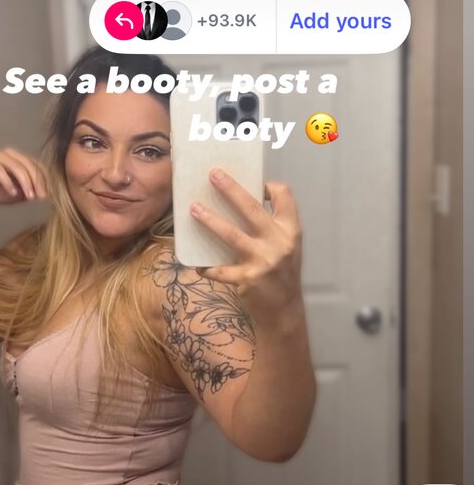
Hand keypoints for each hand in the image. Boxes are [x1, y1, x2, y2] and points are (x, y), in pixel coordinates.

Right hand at [0, 148, 47, 204]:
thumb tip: (47, 193)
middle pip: (28, 163)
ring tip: (29, 196)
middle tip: (40, 196)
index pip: (36, 165)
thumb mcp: (16, 193)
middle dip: (37, 181)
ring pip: (15, 165)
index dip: (44, 179)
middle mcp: (7, 155)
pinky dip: (7, 181)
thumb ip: (30, 191)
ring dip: (25, 181)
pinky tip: (12, 193)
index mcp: (18, 160)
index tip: (48, 194)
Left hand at [190, 168, 302, 324]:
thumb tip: (242, 202)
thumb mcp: (286, 246)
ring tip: (194, 209)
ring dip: (210, 220)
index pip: (284, 197)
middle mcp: (279, 242)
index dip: (269, 186)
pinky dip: (208, 268)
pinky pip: (221, 270)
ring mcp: (263, 260)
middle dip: (231, 190)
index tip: (255, 183)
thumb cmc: (281, 273)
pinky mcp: (248, 279)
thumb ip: (272, 227)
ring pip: (232, 234)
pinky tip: (198, 266)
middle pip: (252, 209)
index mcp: (290, 230)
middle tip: (213, 175)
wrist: (285, 309)